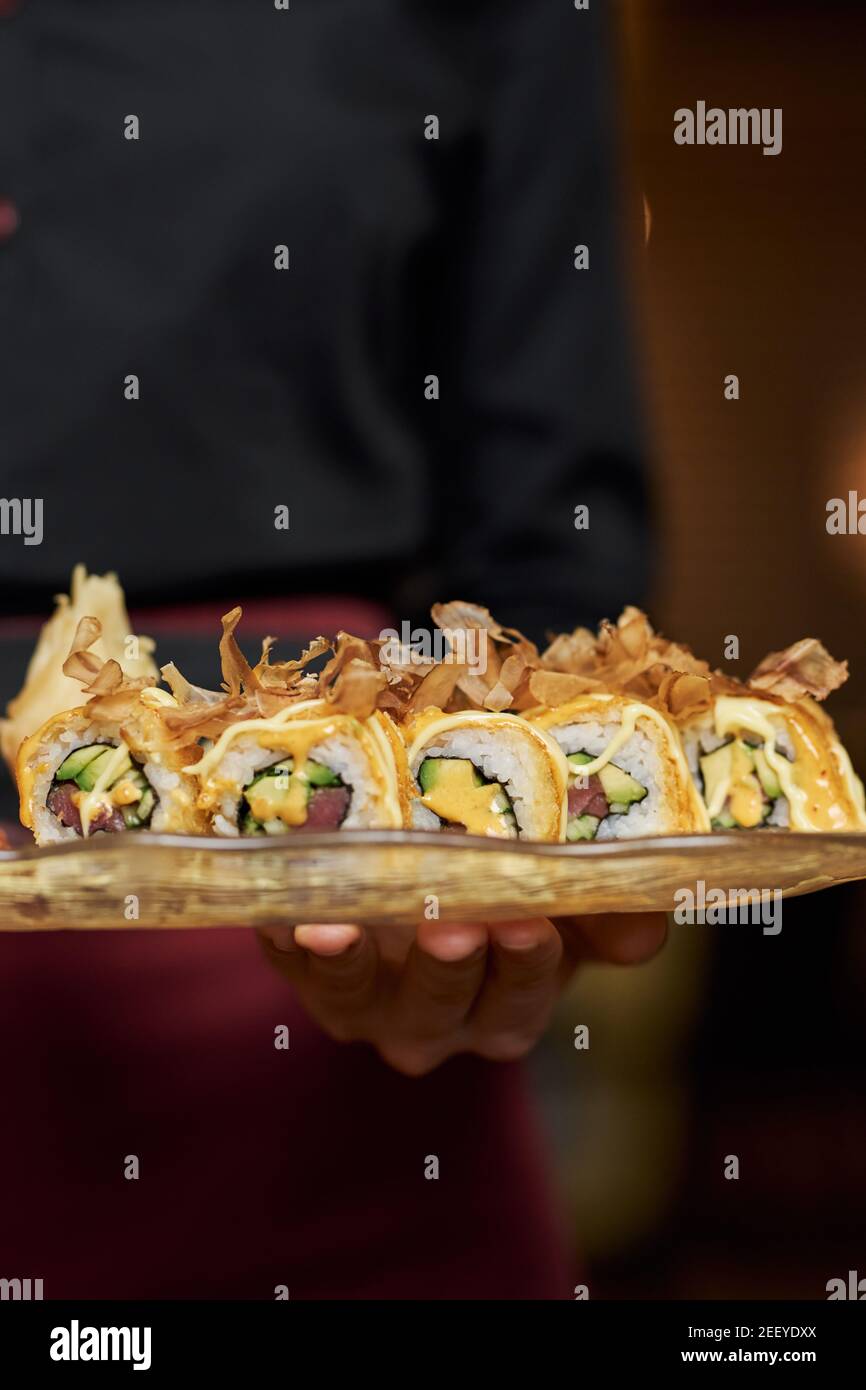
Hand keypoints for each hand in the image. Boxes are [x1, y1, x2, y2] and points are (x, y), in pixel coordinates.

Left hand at [257, 913, 665, 1075]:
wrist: (424, 875)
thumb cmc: (513, 889)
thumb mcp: (571, 903)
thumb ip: (609, 913)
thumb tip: (643, 923)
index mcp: (506, 1010)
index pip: (521, 996)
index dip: (526, 964)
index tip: (527, 919)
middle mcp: (433, 1022)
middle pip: (440, 1005)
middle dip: (447, 966)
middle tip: (454, 922)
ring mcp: (363, 1002)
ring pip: (355, 995)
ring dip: (345, 962)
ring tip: (335, 926)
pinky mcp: (302, 970)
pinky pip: (285, 963)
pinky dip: (277, 937)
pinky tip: (272, 909)